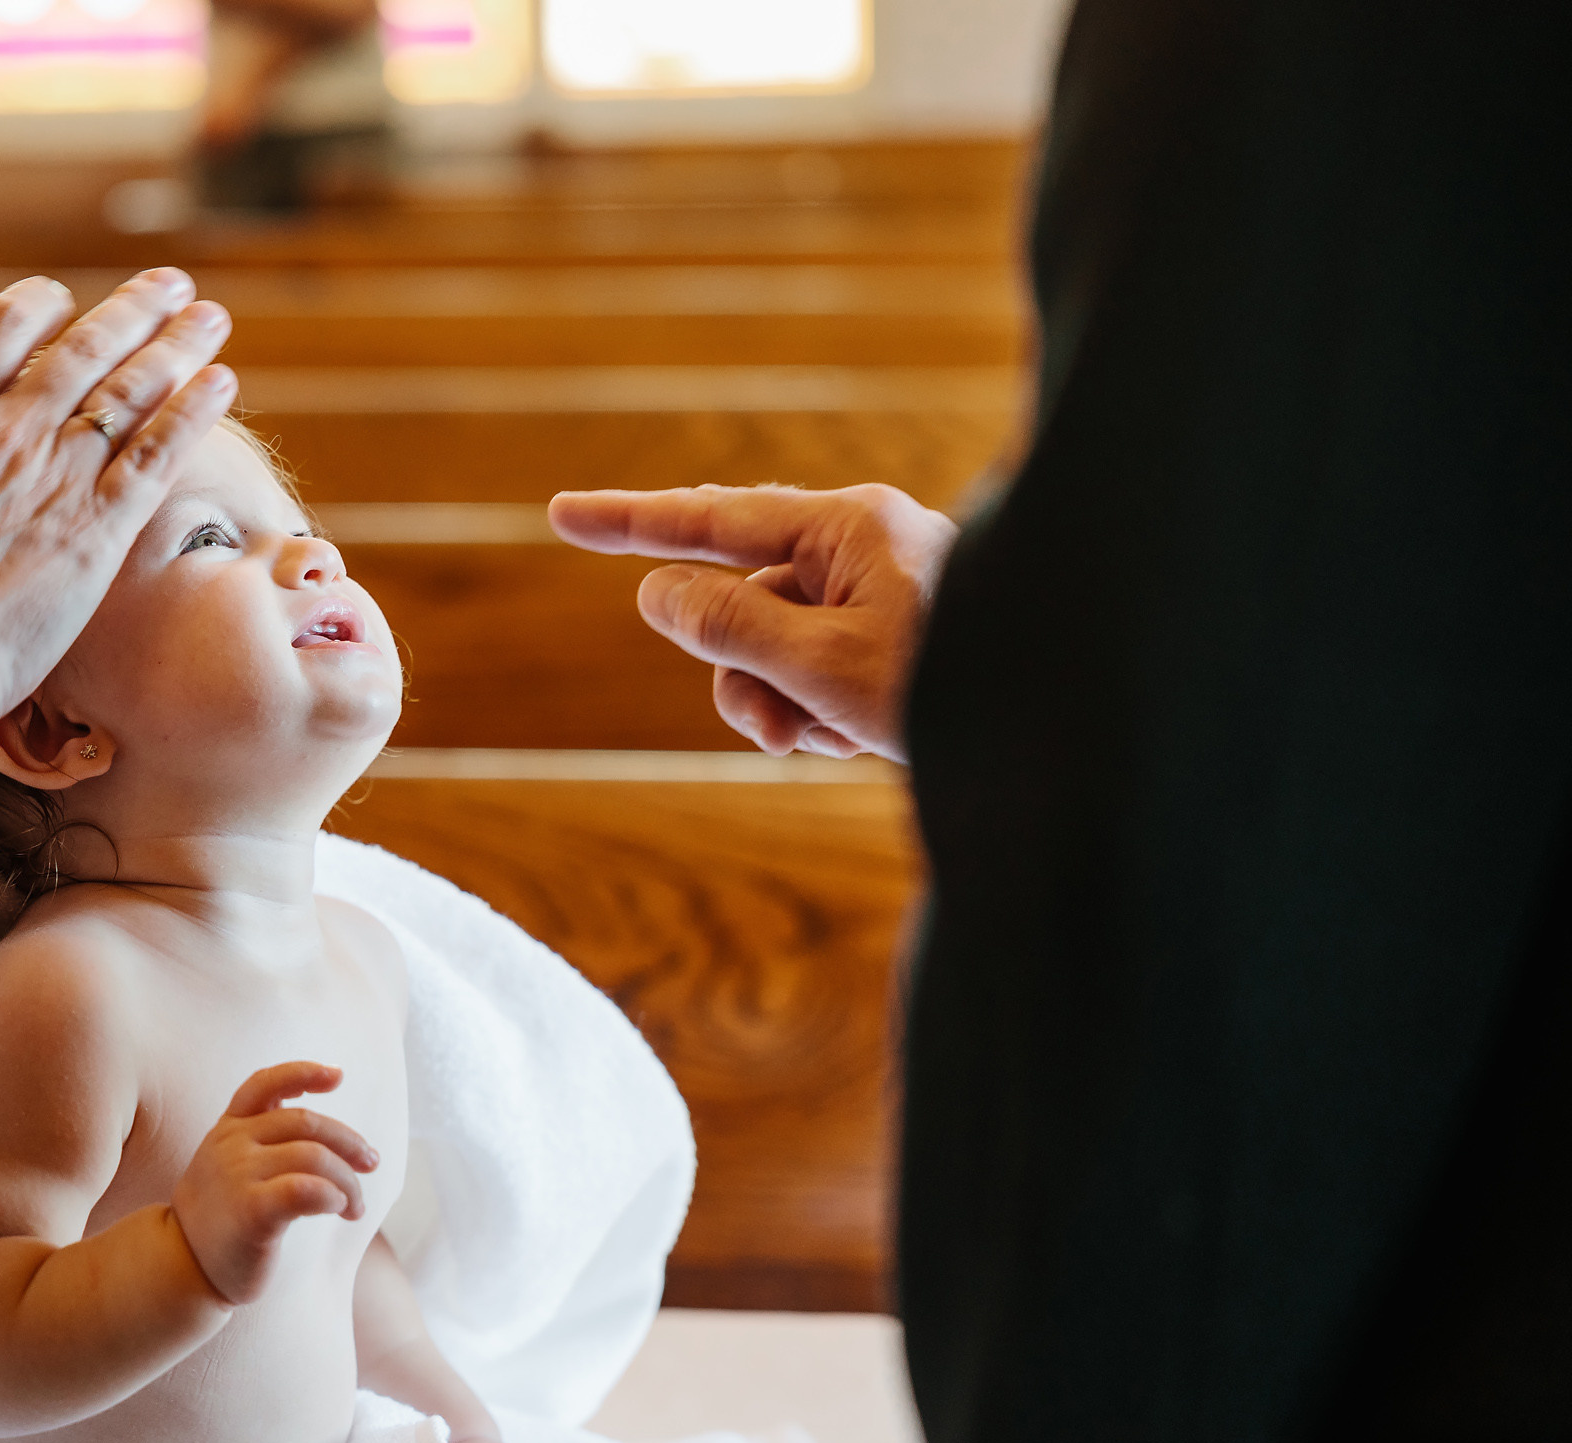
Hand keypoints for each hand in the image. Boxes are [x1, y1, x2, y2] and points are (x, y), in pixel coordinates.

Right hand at [0, 270, 238, 721]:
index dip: (37, 305)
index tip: (61, 296)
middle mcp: (5, 429)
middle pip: (83, 347)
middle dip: (131, 309)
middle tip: (169, 284)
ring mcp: (58, 476)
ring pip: (131, 389)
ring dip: (176, 344)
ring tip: (209, 317)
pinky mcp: (99, 529)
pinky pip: (158, 454)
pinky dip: (193, 411)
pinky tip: (222, 382)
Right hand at [172, 1062, 377, 1304]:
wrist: (181, 1268)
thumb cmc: (219, 1220)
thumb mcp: (227, 1167)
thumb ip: (258, 1142)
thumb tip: (323, 1133)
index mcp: (228, 1129)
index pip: (265, 1084)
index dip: (303, 1073)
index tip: (338, 1075)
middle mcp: (230, 1144)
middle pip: (306, 1122)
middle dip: (349, 1142)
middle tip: (371, 1164)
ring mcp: (238, 1174)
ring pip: (314, 1156)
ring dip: (348, 1181)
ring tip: (354, 1207)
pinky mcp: (252, 1210)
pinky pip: (306, 1189)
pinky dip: (334, 1195)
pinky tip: (337, 1209)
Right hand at [549, 483, 955, 761]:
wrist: (1066, 736)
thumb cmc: (956, 686)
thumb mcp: (822, 664)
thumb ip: (728, 625)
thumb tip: (657, 593)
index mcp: (849, 528)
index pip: (713, 519)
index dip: (631, 524)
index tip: (562, 515)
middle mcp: (862, 550)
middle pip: (741, 603)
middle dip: (740, 674)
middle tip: (777, 726)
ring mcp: (878, 598)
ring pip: (772, 652)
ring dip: (781, 708)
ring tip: (829, 741)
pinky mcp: (892, 644)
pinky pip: (814, 676)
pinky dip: (820, 716)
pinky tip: (863, 742)